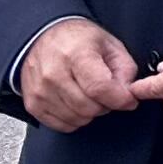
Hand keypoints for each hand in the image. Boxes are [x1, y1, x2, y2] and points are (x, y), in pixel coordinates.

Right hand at [14, 19, 141, 133]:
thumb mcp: (110, 44)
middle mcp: (54, 74)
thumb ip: (125, 70)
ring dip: (90, 113)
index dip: (119, 99)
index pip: (99, 87)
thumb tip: (127, 95)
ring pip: (76, 119)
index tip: (129, 100)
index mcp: (76, 54)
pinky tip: (76, 103)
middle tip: (107, 94)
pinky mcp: (33, 104)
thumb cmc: (78, 41)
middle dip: (106, 105)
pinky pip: (61, 125)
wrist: (43, 38)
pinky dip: (75, 119)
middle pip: (88, 107)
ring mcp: (40, 91)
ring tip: (90, 95)